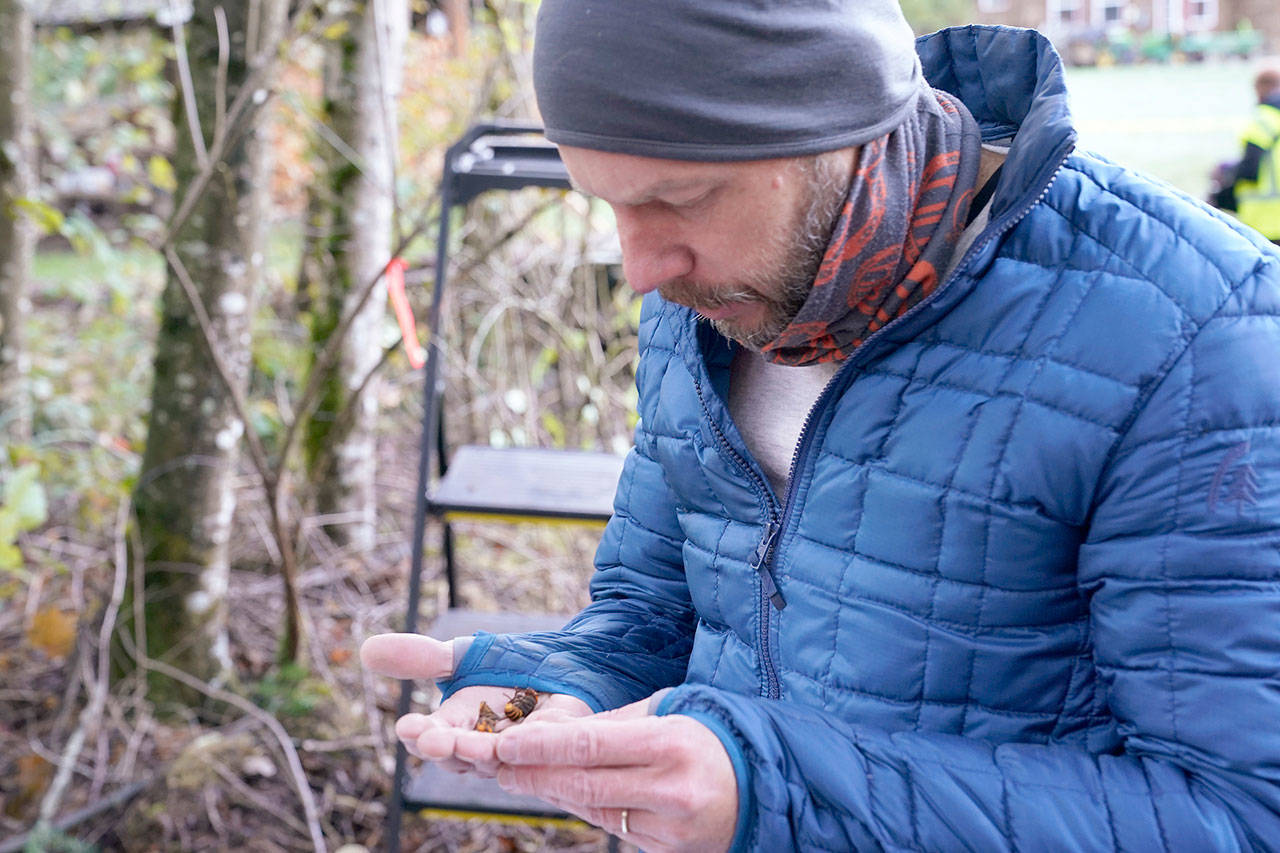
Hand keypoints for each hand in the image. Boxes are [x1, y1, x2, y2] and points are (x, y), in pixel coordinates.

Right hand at [360, 632, 592, 775]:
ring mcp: (518, 749)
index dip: (419, 734)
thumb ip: (420, 658)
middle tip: (432, 740)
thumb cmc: (509, 665)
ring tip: (470, 746)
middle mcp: (483, 744)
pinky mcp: (555, 744)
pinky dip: (531, 748)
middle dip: (445, 748)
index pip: (430, 735)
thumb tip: (366, 650)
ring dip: (482, 754)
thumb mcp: (462, 656)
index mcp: (456, 724)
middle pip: (458, 756)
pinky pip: (542, 752)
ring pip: (496, 760)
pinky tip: (521, 740)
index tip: (407, 727)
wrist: (566, 662)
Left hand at [491, 696, 738, 852]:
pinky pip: (615, 829)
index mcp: (670, 743)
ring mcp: (670, 828)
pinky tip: (568, 794)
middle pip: (583, 784)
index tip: (506, 744)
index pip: (589, 745)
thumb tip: (556, 731)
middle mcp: (669, 789)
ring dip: (554, 793)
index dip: (541, 747)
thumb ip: (614, 724)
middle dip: (533, 775)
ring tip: (521, 777)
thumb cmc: (710, 739)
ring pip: (593, 810)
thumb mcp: (670, 713)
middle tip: (498, 765)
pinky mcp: (669, 852)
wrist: (765, 786)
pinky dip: (589, 810)